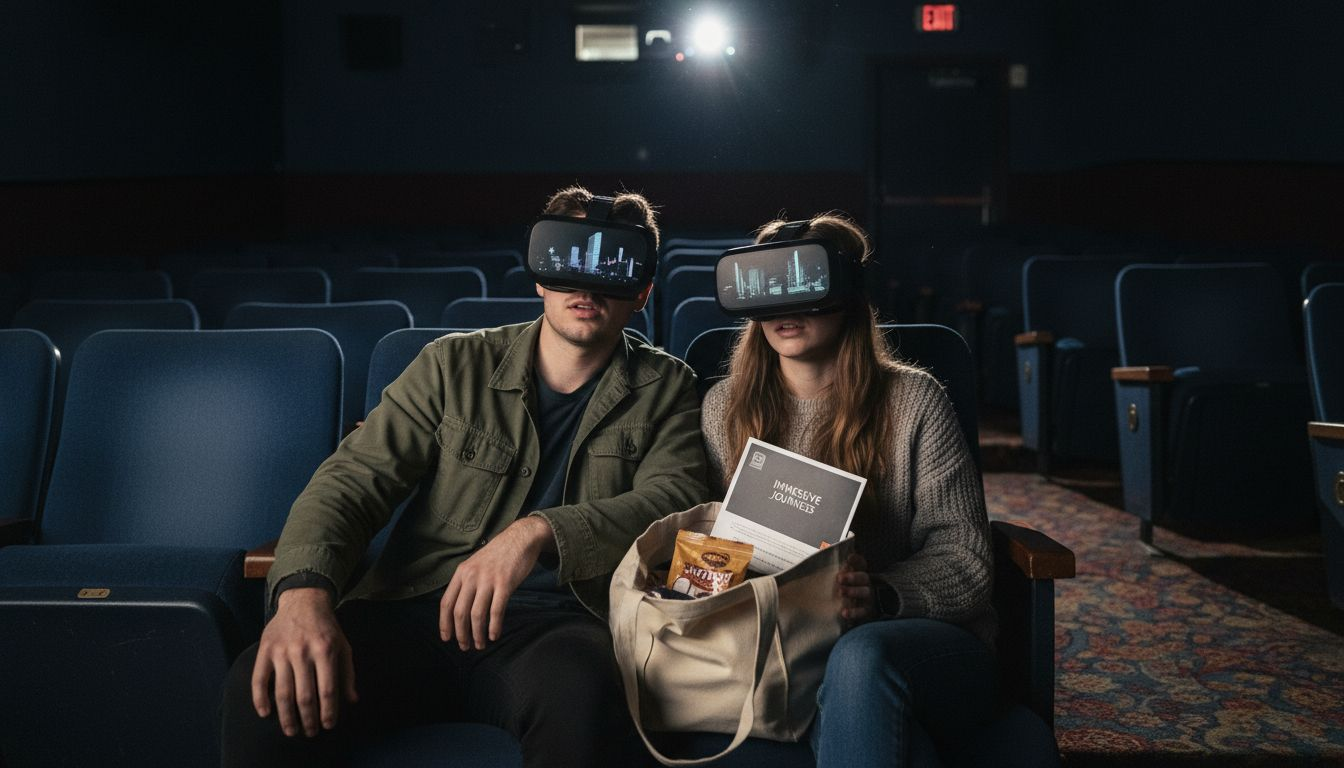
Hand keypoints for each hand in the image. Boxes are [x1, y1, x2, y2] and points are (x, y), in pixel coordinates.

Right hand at [251, 587, 357, 737]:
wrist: (303, 600)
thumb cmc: (327, 628)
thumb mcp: (344, 646)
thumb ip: (348, 674)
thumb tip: (352, 701)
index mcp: (325, 650)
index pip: (327, 690)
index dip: (328, 712)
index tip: (328, 726)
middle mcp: (302, 651)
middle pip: (304, 696)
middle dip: (308, 720)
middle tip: (310, 733)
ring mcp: (281, 651)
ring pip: (282, 692)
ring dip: (286, 717)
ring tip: (291, 731)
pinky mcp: (265, 650)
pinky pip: (259, 680)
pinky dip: (260, 699)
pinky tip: (265, 714)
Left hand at [440, 516, 553, 650]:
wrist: (521, 538)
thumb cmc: (499, 555)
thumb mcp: (475, 564)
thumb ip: (466, 582)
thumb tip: (459, 609)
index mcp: (461, 573)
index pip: (446, 603)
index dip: (445, 623)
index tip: (447, 638)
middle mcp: (471, 576)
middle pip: (460, 612)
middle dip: (461, 633)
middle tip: (465, 646)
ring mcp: (488, 580)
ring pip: (477, 614)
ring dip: (477, 634)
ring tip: (480, 644)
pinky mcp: (505, 583)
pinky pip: (496, 610)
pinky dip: (494, 626)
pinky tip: (494, 635)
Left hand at [837, 553, 876, 623]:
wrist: (853, 612)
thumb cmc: (844, 590)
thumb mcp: (841, 579)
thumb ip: (837, 570)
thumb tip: (824, 553)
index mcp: (859, 574)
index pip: (861, 564)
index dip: (857, 560)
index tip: (849, 558)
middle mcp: (866, 584)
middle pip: (863, 577)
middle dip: (852, 577)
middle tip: (839, 578)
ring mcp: (868, 598)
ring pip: (865, 592)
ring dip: (853, 591)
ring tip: (841, 592)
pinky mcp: (867, 611)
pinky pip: (862, 612)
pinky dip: (853, 612)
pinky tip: (844, 612)